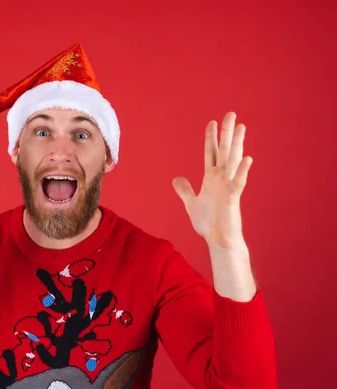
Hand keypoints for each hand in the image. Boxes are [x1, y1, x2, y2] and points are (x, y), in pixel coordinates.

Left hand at [172, 112, 251, 248]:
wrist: (218, 240)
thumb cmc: (209, 223)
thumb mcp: (191, 203)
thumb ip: (185, 190)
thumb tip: (176, 179)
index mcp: (211, 179)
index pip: (211, 153)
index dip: (211, 138)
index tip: (211, 122)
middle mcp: (221, 179)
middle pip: (224, 151)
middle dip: (226, 133)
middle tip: (230, 113)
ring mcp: (228, 187)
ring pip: (233, 161)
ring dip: (237, 144)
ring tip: (241, 127)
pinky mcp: (233, 198)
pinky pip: (238, 182)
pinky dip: (242, 171)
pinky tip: (247, 159)